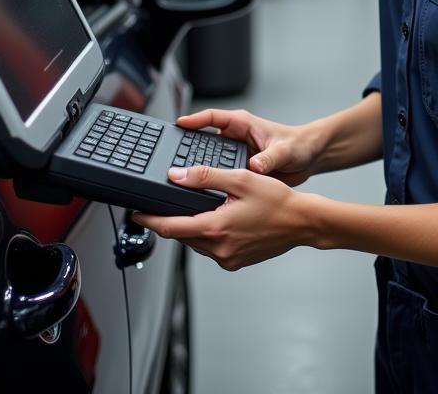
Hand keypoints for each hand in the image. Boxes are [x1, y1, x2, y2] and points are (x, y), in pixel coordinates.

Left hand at [132, 165, 313, 270]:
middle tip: (161, 206)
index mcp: (215, 228)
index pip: (170, 228)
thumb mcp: (240, 179)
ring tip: (191, 210)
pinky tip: (216, 220)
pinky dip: (207, 235)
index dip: (148, 221)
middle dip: (169, 221)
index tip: (135, 215)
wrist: (303, 222)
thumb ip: (204, 178)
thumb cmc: (277, 200)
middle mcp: (219, 249)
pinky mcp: (236, 262)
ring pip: (196, 243)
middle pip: (181, 236)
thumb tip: (176, 176)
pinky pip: (212, 249)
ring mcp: (228, 259)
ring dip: (190, 228)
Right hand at [174, 108, 319, 186]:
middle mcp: (236, 138)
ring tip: (183, 180)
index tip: (179, 125)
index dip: (194, 120)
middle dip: (188, 149)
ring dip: (198, 169)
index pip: (212, 118)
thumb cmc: (299, 145)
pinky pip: (219, 176)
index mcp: (243, 124)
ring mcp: (236, 155)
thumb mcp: (284, 150)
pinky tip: (202, 195)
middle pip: (204, 140)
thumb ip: (269, 158)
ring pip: (209, 160)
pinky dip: (211, 183)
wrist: (309, 160)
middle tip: (173, 159)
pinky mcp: (239, 171)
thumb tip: (254, 167)